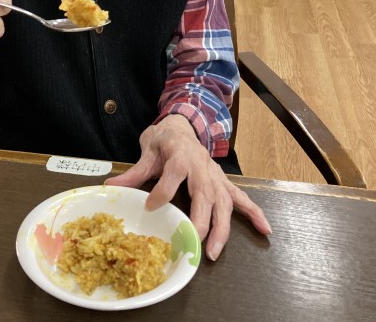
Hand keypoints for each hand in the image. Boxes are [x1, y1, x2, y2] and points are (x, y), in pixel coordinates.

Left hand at [105, 114, 271, 260]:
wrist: (182, 124)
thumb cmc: (164, 139)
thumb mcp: (147, 150)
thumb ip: (133, 172)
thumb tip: (110, 187)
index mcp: (180, 155)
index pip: (173, 175)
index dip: (163, 192)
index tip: (152, 208)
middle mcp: (201, 166)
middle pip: (205, 194)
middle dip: (201, 221)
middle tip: (193, 245)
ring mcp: (215, 175)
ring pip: (224, 202)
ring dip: (222, 228)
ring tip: (213, 251)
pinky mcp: (223, 182)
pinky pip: (241, 198)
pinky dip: (255, 213)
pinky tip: (265, 229)